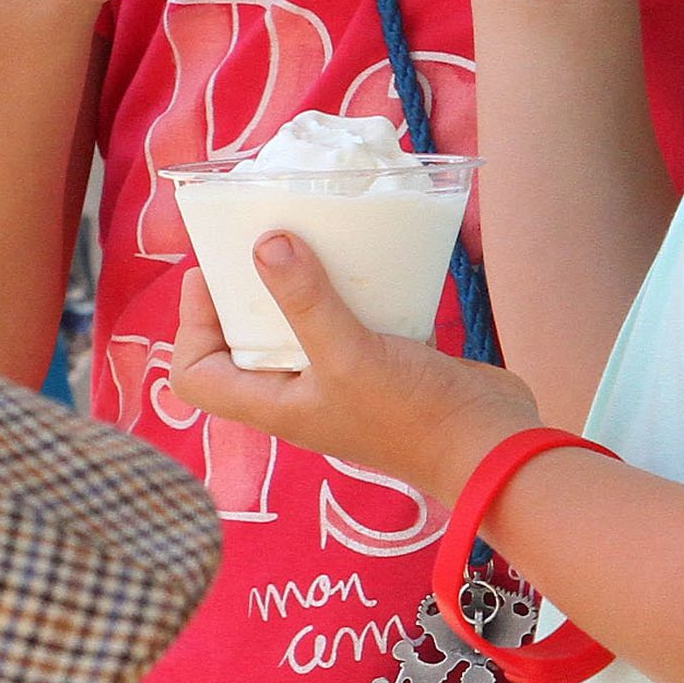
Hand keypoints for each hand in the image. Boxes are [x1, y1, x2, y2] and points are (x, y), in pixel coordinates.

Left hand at [170, 234, 538, 503]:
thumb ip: (306, 301)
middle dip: (243, 291)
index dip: (191, 328)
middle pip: (242, 342)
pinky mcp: (381, 359)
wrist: (493, 446)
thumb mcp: (350, 354)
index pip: (197, 376)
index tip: (211, 275)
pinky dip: (344, 285)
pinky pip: (345, 316)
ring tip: (303, 236)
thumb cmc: (413, 415)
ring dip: (295, 283)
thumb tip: (263, 242)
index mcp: (276, 405)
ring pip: (296, 324)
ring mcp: (341, 377)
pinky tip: (359, 256)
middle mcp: (300, 392)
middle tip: (257, 238)